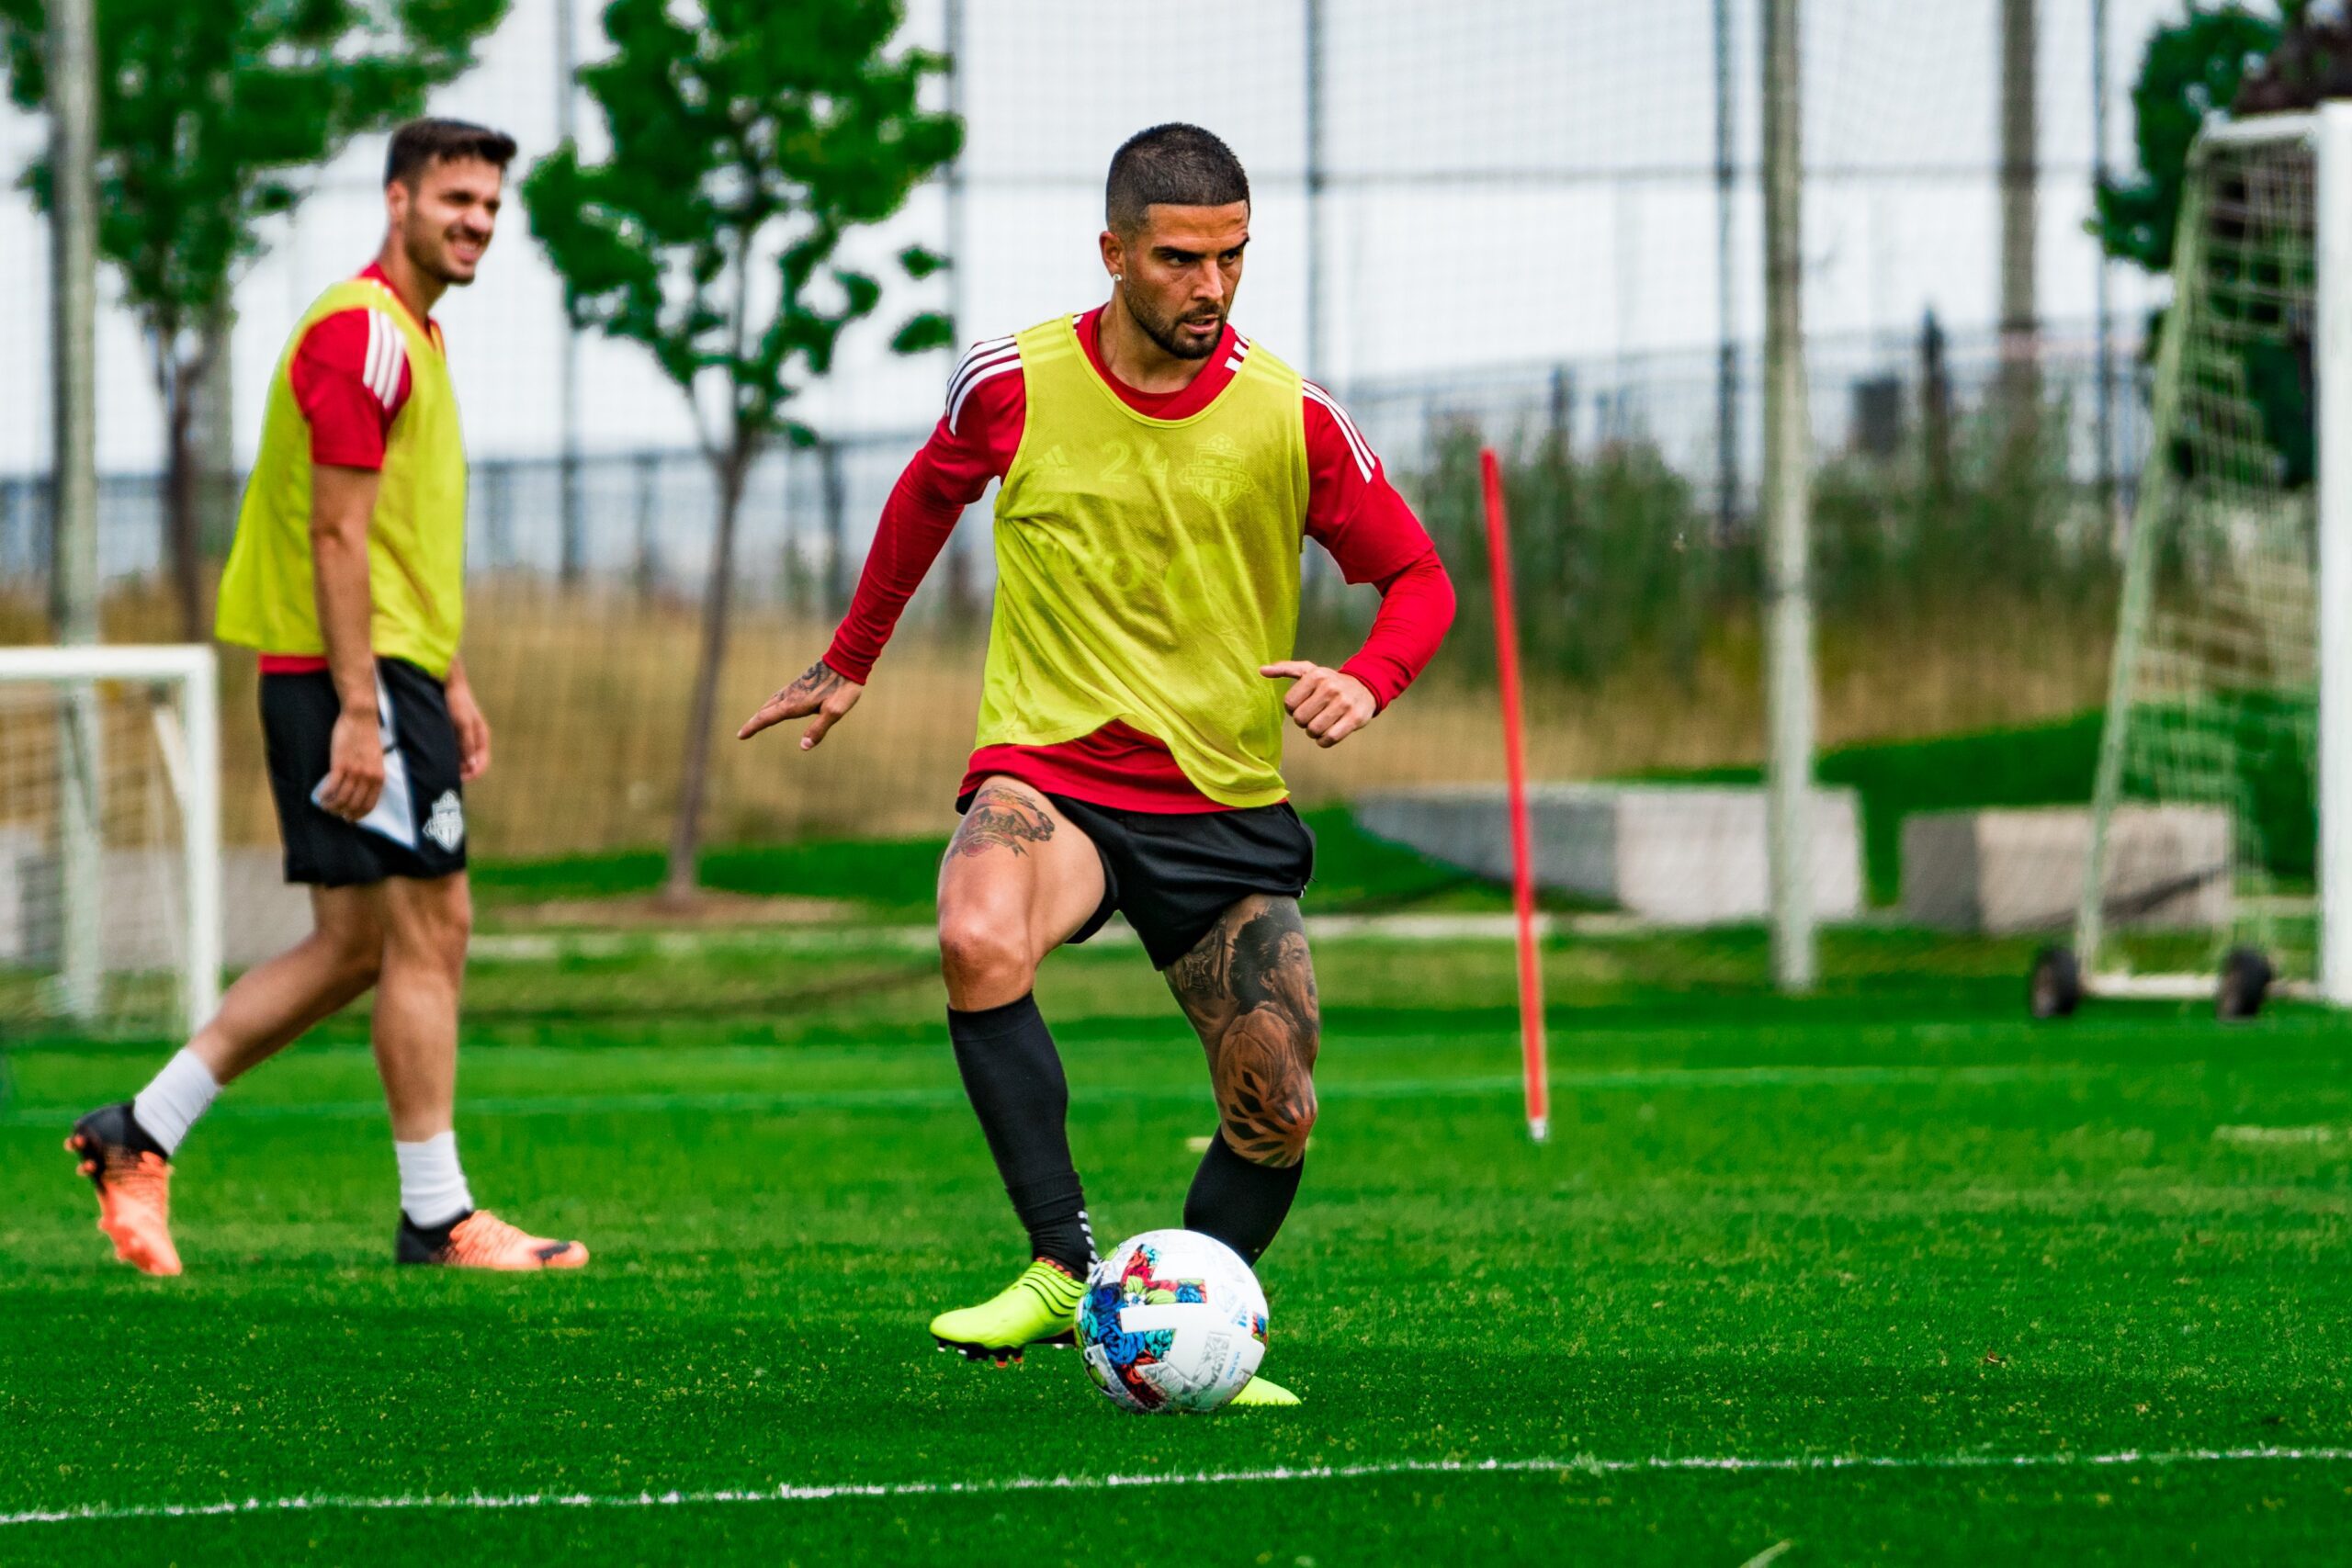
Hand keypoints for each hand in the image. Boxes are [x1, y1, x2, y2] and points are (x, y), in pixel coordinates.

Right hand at [320, 706, 386, 819]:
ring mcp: (354, 771)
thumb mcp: (377, 759)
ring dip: (331, 805)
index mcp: (379, 777)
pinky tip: (320, 797)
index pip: (369, 804)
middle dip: (343, 812)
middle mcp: (368, 777)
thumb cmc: (368, 737)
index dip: (359, 814)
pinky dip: (324, 795)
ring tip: (325, 806)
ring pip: (341, 798)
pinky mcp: (340, 764)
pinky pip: (331, 786)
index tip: (350, 818)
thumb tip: (361, 789)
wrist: (361, 718)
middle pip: (354, 804)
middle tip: (335, 813)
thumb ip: (371, 774)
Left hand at [447, 678, 491, 781]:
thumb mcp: (463, 723)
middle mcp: (475, 739)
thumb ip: (468, 744)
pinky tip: (437, 757)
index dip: (473, 774)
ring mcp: (464, 737)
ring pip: (462, 758)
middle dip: (462, 772)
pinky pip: (453, 750)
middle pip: (472, 763)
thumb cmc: (458, 702)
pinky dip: (448, 756)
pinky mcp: (454, 733)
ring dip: (454, 765)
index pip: (482, 763)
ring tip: (440, 769)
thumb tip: (472, 765)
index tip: (458, 779)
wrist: (449, 684)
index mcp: (482, 737)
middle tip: (446, 777)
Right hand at [738, 658, 864, 749]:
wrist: (846, 661)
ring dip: (762, 712)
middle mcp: (790, 695)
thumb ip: (818, 729)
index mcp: (794, 704)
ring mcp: (794, 688)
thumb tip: (803, 747)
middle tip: (743, 733)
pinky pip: (780, 696)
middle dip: (754, 722)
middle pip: (765, 710)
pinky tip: (776, 704)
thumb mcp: (834, 712)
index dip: (752, 727)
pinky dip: (771, 703)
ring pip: (772, 701)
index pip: (766, 718)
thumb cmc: (842, 688)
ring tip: (756, 720)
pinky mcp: (800, 684)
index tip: (740, 735)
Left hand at [1261, 661, 1376, 747]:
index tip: (1302, 706)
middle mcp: (1330, 687)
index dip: (1292, 709)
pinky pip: (1330, 739)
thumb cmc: (1330, 682)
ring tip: (1320, 724)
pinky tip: (1328, 734)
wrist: (1365, 687)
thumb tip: (1262, 670)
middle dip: (1303, 722)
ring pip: (1314, 730)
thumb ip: (1285, 669)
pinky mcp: (1355, 718)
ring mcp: (1344, 703)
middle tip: (1312, 717)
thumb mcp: (1309, 671)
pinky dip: (1324, 741)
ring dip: (1313, 732)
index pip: (1289, 704)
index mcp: (1316, 675)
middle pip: (1301, 719)